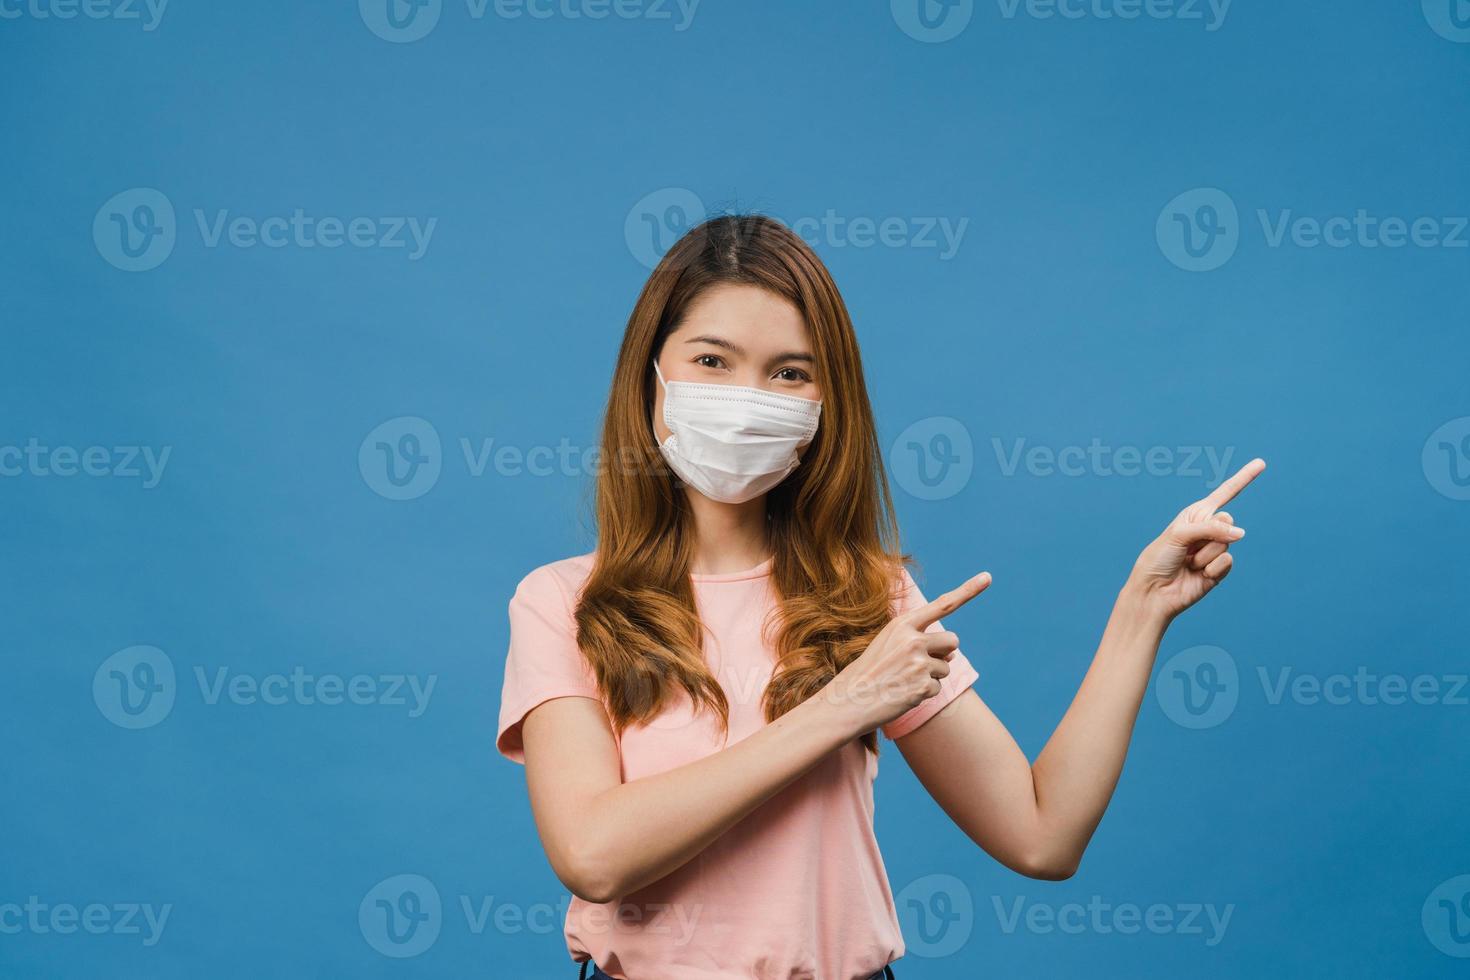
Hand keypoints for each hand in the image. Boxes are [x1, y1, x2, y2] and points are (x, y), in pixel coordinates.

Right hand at [821, 572, 991, 735]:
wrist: (850, 699)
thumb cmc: (870, 670)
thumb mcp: (889, 643)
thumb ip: (920, 639)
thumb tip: (952, 652)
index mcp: (903, 624)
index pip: (943, 604)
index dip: (968, 590)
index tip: (987, 577)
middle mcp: (914, 639)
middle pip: (952, 641)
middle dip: (943, 652)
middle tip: (919, 664)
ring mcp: (920, 663)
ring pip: (946, 667)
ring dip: (932, 675)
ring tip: (904, 680)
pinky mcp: (924, 686)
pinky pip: (938, 688)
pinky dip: (924, 694)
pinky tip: (904, 693)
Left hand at [1127, 458, 1265, 620]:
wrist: (1154, 591)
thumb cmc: (1159, 559)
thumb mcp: (1179, 534)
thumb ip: (1211, 529)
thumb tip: (1241, 534)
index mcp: (1196, 514)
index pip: (1224, 494)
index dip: (1243, 478)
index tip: (1261, 463)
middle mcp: (1208, 530)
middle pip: (1226, 521)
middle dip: (1208, 533)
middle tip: (1188, 547)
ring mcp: (1215, 550)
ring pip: (1227, 543)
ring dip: (1204, 555)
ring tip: (1189, 563)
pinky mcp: (1219, 569)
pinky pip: (1227, 562)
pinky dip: (1212, 569)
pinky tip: (1198, 575)